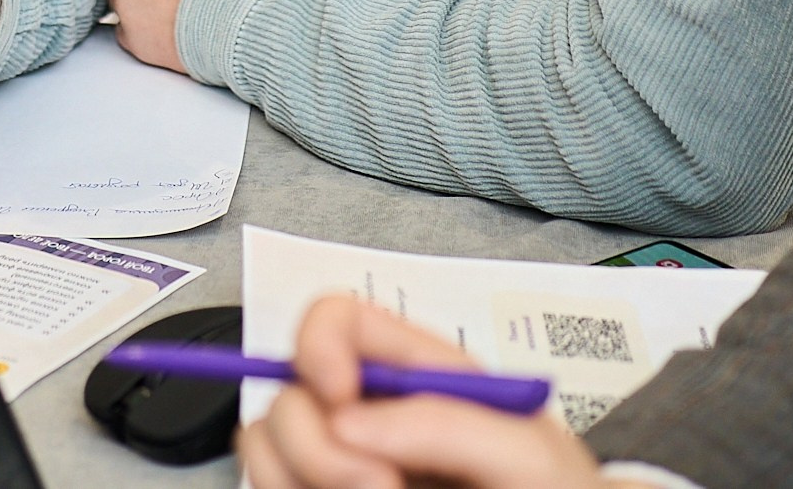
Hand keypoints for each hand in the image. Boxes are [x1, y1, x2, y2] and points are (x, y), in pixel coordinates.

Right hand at [239, 296, 603, 488]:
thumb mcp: (529, 455)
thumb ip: (448, 423)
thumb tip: (349, 418)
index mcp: (419, 379)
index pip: (339, 320)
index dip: (319, 343)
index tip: (338, 396)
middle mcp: (369, 417)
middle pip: (287, 390)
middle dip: (315, 444)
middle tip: (381, 487)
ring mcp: (343, 464)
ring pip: (263, 446)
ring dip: (301, 477)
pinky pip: (267, 487)